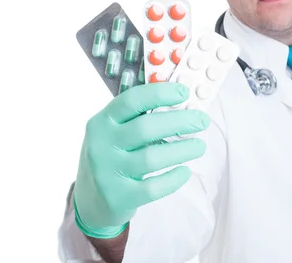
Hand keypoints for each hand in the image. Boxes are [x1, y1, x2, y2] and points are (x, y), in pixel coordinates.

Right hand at [72, 82, 209, 237]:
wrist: (90, 200)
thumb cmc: (112, 157)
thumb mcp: (114, 133)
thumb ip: (139, 119)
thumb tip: (182, 106)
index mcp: (103, 121)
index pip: (132, 100)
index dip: (160, 93)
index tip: (185, 92)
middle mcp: (101, 144)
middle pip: (145, 128)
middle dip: (179, 121)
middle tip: (202, 121)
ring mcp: (108, 172)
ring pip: (151, 158)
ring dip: (182, 150)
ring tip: (200, 146)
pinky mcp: (118, 197)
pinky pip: (153, 188)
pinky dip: (173, 179)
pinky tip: (185, 171)